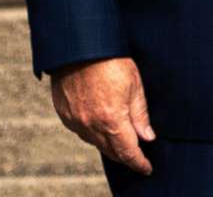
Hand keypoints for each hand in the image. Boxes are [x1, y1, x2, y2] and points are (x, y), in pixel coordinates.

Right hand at [51, 57, 154, 174]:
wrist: (79, 45)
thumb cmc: (110, 59)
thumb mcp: (134, 84)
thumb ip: (140, 114)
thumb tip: (147, 136)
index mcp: (112, 119)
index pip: (128, 152)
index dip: (138, 163)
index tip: (146, 167)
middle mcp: (91, 124)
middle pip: (111, 151)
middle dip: (125, 155)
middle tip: (136, 155)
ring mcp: (75, 120)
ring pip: (95, 143)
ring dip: (108, 144)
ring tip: (119, 139)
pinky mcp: (64, 114)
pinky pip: (81, 131)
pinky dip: (93, 132)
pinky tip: (100, 124)